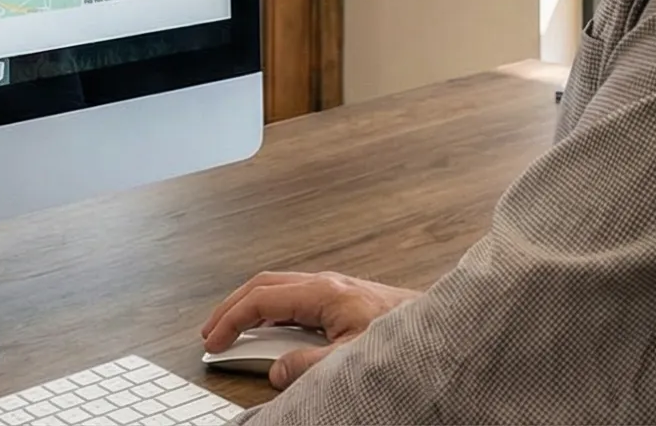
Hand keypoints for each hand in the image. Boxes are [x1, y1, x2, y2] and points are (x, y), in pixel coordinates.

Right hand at [201, 270, 420, 388]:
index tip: (213, 343)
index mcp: (323, 292)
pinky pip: (298, 299)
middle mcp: (327, 284)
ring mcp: (336, 289)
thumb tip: (276, 371)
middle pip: (264, 285)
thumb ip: (309, 367)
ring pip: (280, 289)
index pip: (261, 299)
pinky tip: (274, 333)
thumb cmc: (404, 338)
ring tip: (235, 333)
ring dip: (253, 308)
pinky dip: (275, 313)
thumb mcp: (352, 359)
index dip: (231, 320)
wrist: (444, 329)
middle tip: (211, 333)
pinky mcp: (346, 299)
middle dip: (232, 307)